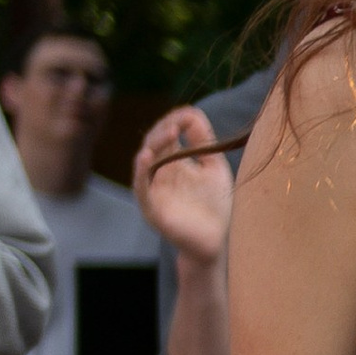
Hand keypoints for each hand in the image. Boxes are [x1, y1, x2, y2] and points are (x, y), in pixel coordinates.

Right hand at [133, 106, 236, 265]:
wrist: (215, 242)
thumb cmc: (215, 206)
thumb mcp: (214, 167)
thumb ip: (204, 141)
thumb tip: (192, 112)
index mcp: (173, 161)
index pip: (166, 133)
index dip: (176, 121)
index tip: (190, 116)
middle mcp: (160, 172)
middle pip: (153, 142)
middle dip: (165, 129)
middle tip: (179, 124)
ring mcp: (153, 189)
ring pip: (145, 161)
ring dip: (155, 144)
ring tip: (170, 133)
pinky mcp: (151, 209)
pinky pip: (140, 188)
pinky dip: (141, 172)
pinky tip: (146, 157)